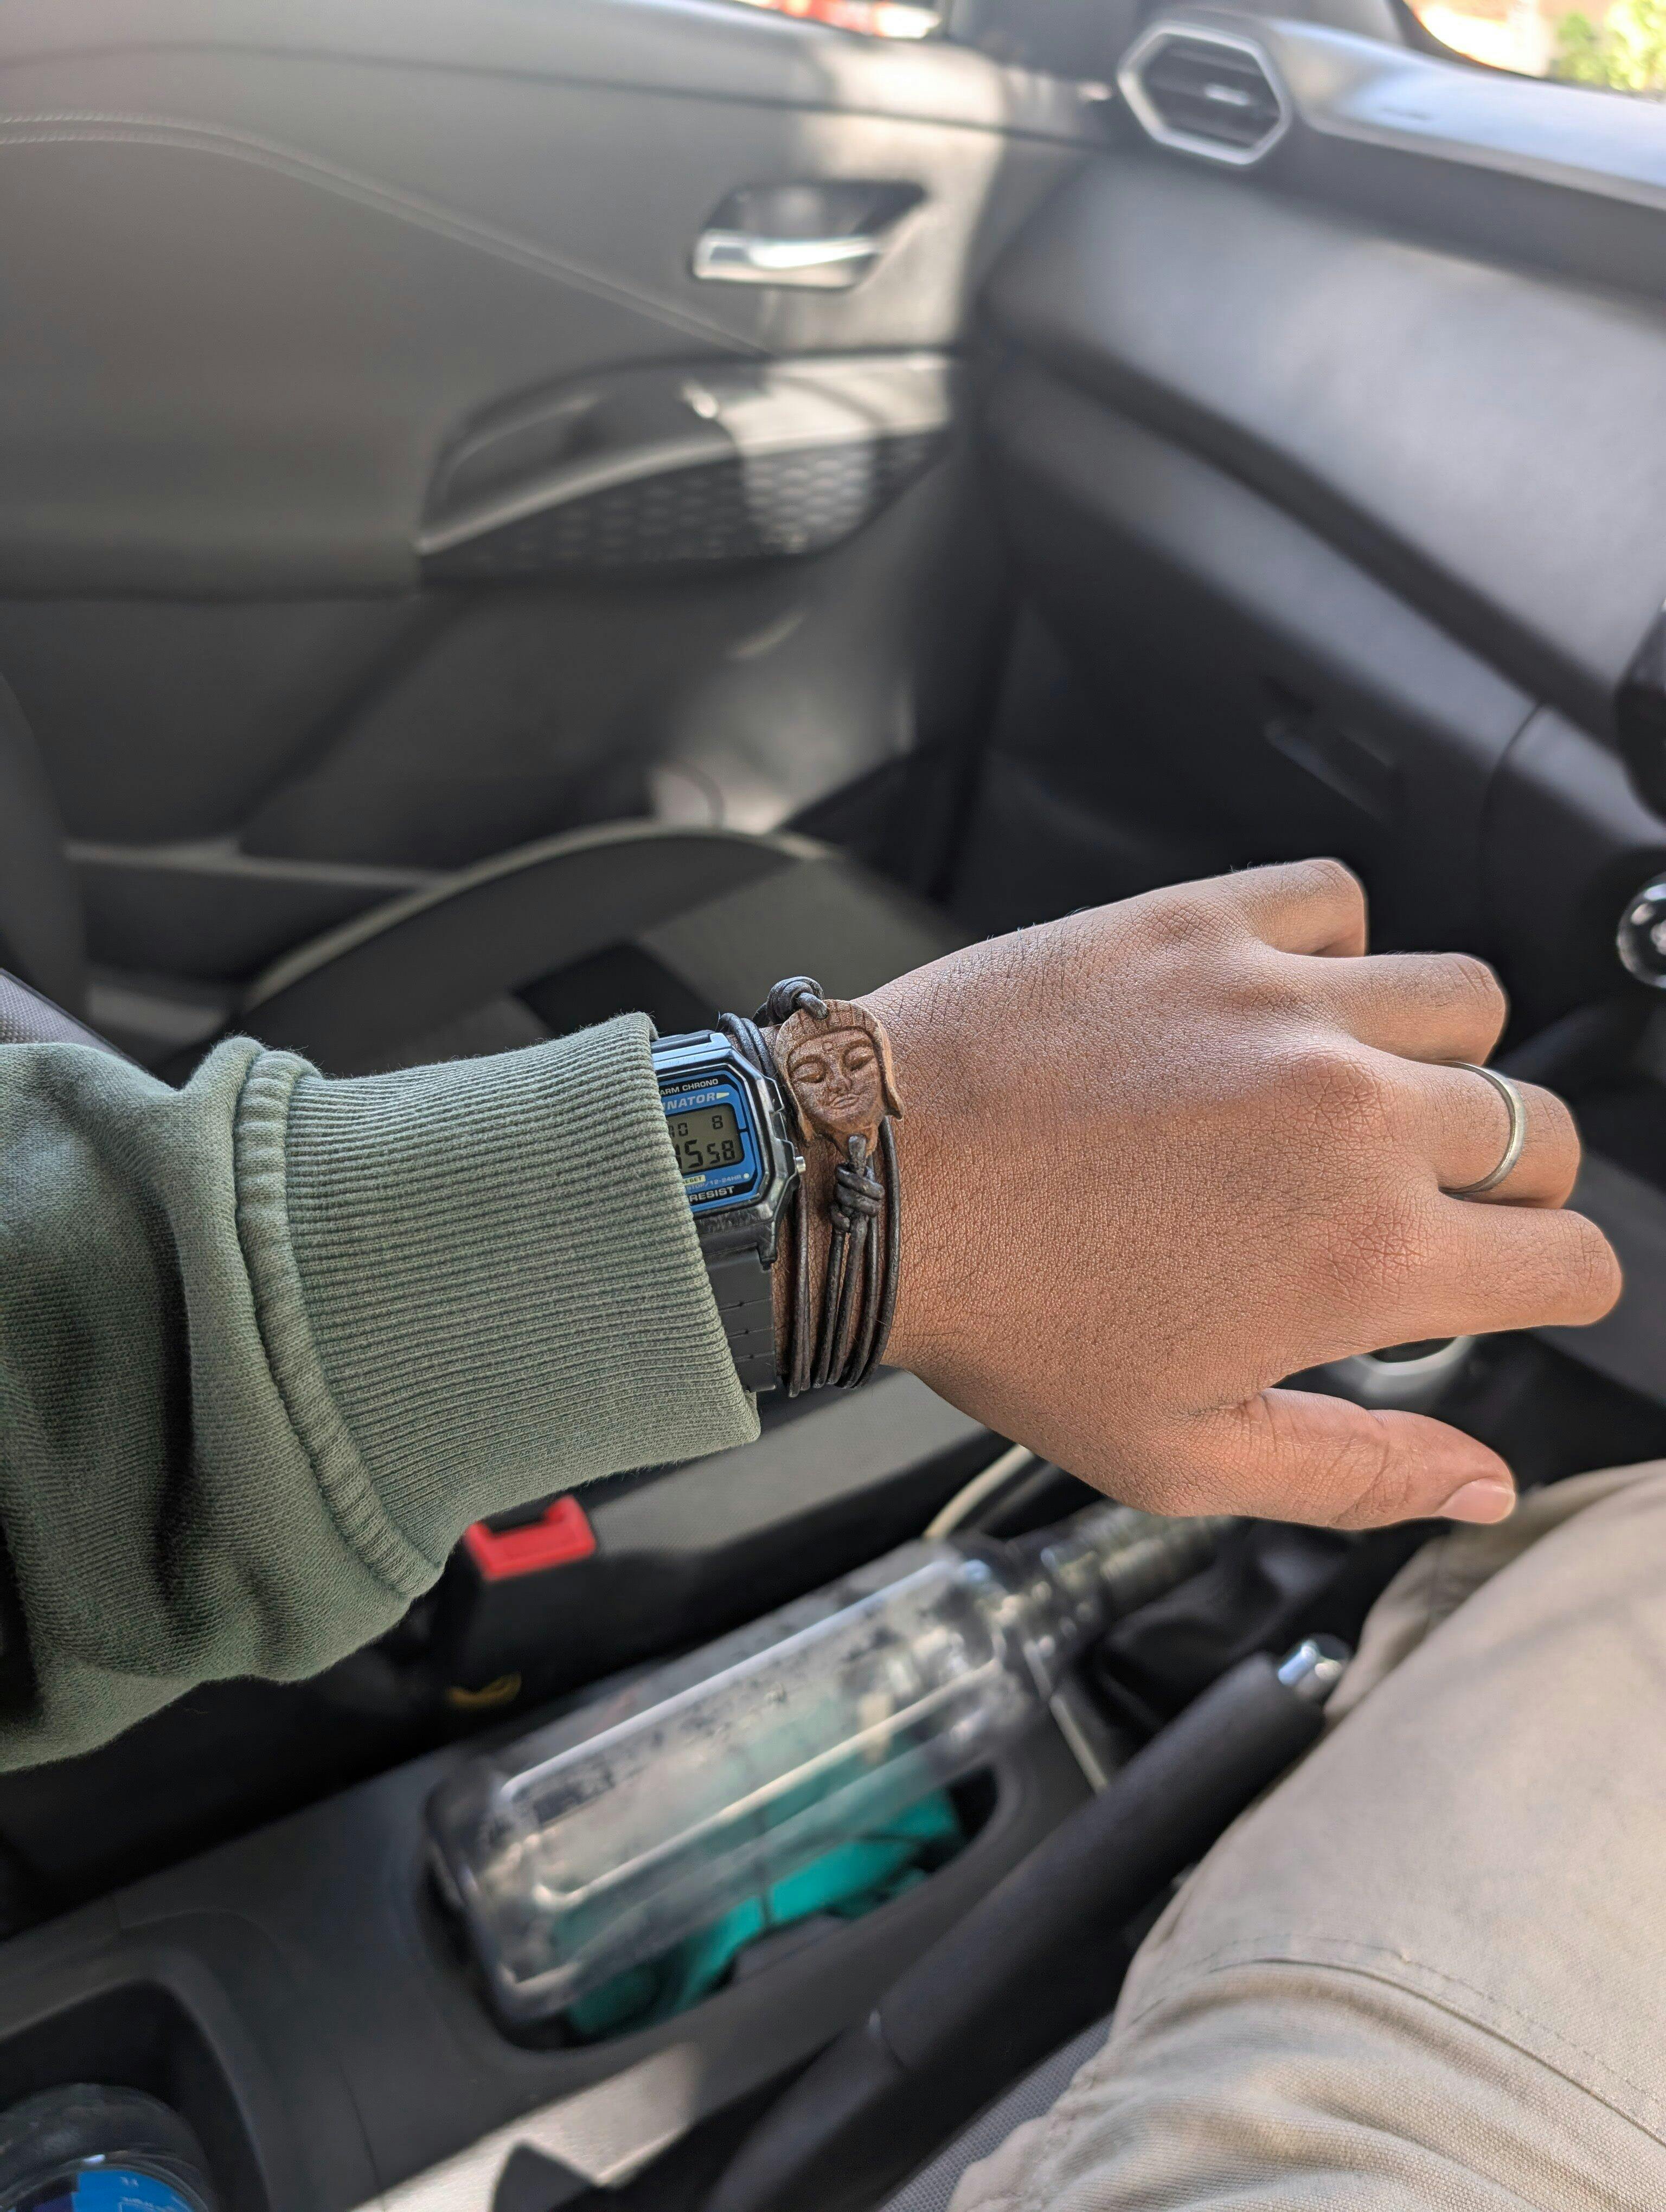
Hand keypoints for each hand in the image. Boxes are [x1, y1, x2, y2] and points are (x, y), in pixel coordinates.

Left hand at [868, 860, 1619, 1529]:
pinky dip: (1332, 946)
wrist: (867, 1188)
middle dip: (1501, 1182)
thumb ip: (1355, 1474)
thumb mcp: (1177, 1454)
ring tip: (1351, 1096)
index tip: (1502, 1280)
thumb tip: (1483, 1483)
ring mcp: (1281, 1004)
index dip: (1552, 1284)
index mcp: (1361, 1255)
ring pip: (1465, 1001)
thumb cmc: (1005, 1325)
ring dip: (1435, 1057)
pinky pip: (1339, 900)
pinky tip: (1276, 1006)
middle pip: (1538, 1130)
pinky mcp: (1203, 926)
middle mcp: (1348, 1115)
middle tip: (1411, 1202)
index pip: (1570, 1259)